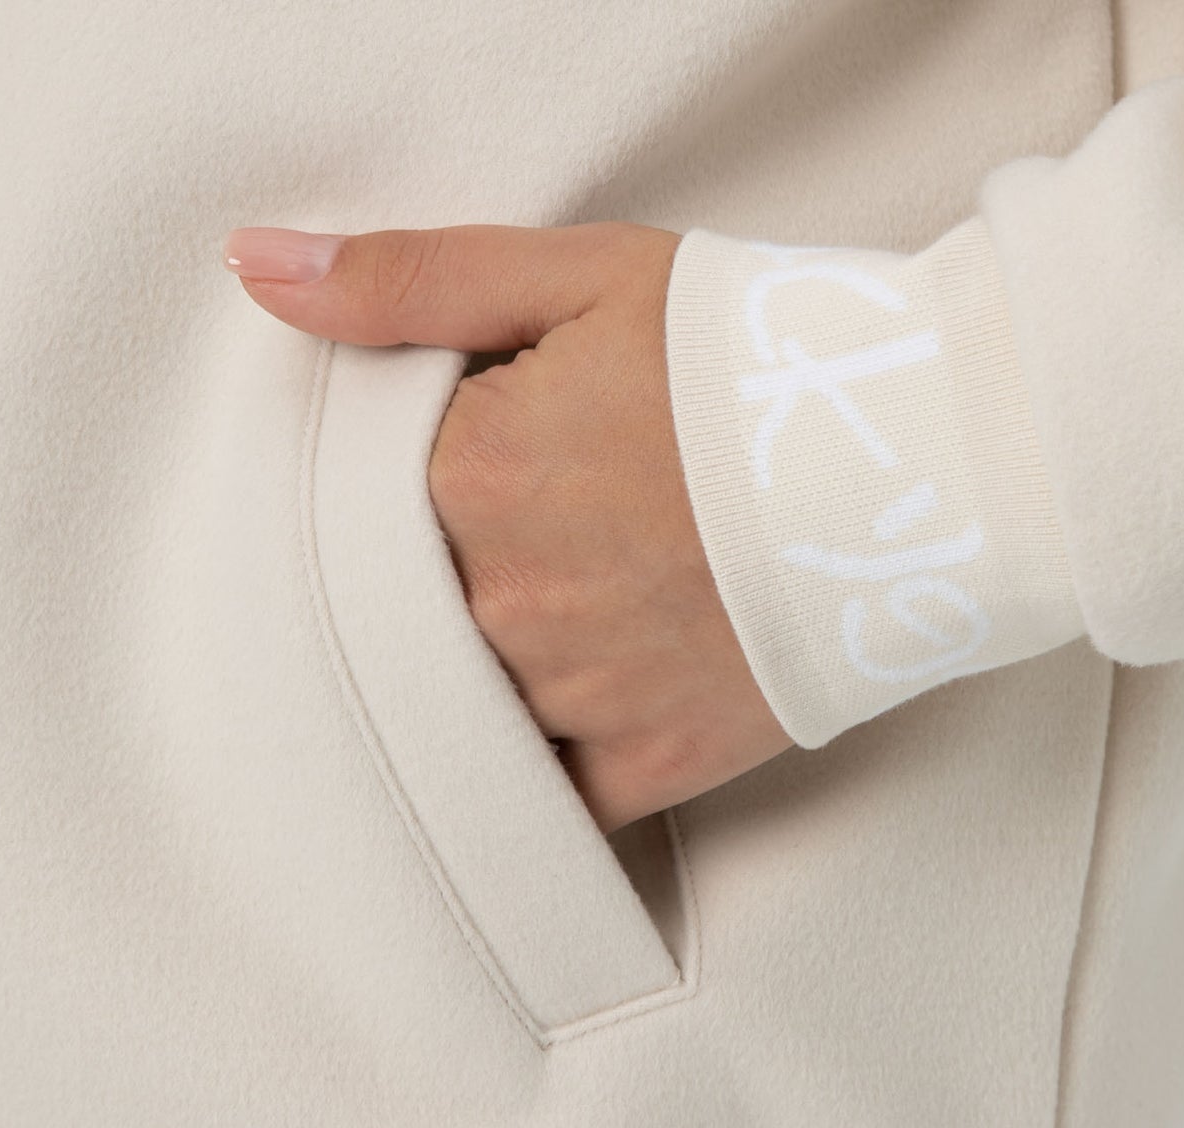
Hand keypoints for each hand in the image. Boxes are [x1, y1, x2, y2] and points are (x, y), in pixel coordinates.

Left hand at [224, 220, 792, 831]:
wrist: (927, 462)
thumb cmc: (760, 358)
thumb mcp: (582, 276)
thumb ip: (409, 281)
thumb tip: (256, 270)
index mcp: (472, 476)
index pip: (369, 499)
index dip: (421, 481)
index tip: (482, 467)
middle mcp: (507, 602)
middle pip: (415, 610)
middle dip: (457, 576)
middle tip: (545, 535)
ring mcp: (577, 697)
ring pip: (470, 708)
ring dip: (496, 670)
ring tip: (578, 607)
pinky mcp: (650, 765)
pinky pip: (551, 801)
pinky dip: (544, 774)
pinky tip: (571, 723)